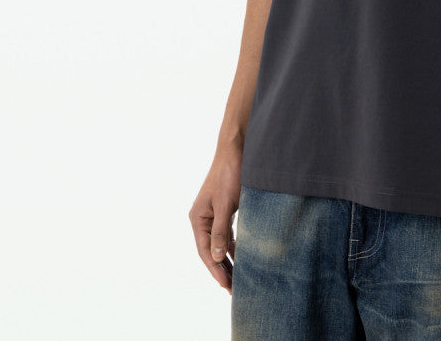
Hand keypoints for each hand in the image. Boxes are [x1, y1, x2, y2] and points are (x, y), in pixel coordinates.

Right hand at [188, 153, 242, 292]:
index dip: (215, 270)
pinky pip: (227, 234)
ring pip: (220, 244)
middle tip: (234, 290)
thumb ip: (220, 231)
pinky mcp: (225, 210)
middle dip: (222, 270)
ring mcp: (213, 215)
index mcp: (198, 219)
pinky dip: (234, 246)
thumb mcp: (226, 205)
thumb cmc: (229, 175)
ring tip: (238, 279)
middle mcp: (203, 219)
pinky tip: (242, 257)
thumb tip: (216, 257)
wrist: (236, 150)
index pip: (205, 252)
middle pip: (211, 251)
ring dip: (228, 260)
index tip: (226, 286)